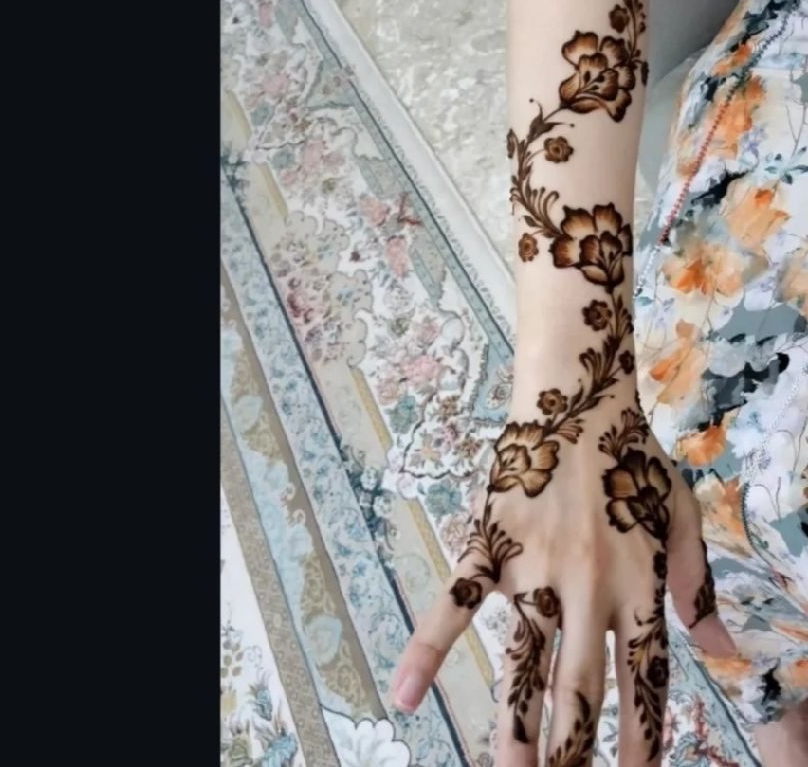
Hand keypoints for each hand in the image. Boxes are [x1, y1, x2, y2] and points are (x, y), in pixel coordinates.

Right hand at [390, 403, 730, 765]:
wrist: (575, 398)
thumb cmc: (630, 456)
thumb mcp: (681, 515)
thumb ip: (699, 585)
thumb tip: (725, 651)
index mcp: (638, 587)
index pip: (643, 682)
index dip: (643, 737)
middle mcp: (587, 592)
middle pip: (580, 690)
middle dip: (575, 751)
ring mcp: (532, 573)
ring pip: (522, 663)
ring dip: (518, 726)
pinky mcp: (488, 549)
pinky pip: (454, 606)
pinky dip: (427, 648)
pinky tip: (405, 692)